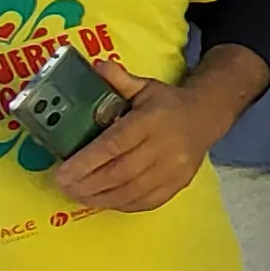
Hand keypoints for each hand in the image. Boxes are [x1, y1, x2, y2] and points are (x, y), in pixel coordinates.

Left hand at [51, 60, 229, 212]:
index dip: (87, 161)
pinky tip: (102, 201)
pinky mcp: (178, 184)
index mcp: (152, 120)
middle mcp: (164, 147)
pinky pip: (146, 201)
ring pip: (131, 191)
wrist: (206, 118)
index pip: (115, 145)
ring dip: (100, 197)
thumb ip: (120, 80)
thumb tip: (97, 66)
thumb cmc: (167, 104)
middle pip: (120, 172)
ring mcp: (173, 169)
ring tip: (77, 195)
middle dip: (88, 183)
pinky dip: (121, 204)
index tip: (63, 171)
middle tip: (63, 186)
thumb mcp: (145, 86)